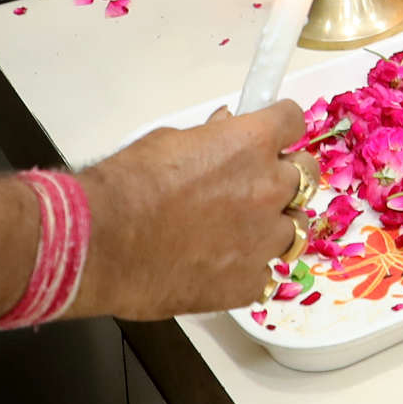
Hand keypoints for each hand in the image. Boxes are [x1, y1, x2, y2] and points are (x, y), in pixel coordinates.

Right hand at [72, 100, 308, 318]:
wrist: (97, 244)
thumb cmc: (124, 186)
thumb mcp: (167, 142)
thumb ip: (210, 137)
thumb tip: (225, 128)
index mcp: (251, 144)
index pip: (293, 121)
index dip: (280, 128)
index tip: (270, 136)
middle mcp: (269, 189)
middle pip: (305, 175)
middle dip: (282, 177)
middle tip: (252, 186)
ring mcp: (264, 240)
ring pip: (294, 228)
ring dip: (273, 226)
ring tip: (237, 233)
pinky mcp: (250, 282)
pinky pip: (267, 273)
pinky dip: (249, 269)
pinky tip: (219, 266)